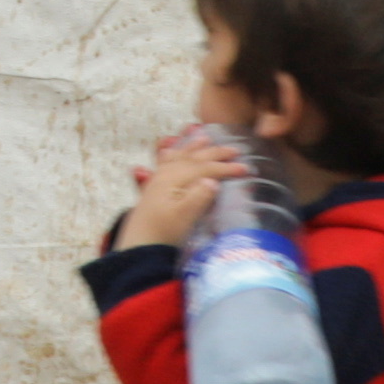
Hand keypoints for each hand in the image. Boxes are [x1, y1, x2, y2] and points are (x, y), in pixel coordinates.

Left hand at [123, 129, 237, 250]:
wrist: (138, 246)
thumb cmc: (163, 233)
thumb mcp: (184, 217)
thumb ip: (199, 197)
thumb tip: (213, 181)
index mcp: (175, 178)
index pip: (205, 168)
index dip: (226, 167)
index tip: (246, 168)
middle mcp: (166, 174)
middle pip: (194, 159)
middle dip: (215, 153)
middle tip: (235, 149)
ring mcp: (158, 180)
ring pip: (179, 157)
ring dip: (193, 147)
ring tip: (204, 137)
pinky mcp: (153, 189)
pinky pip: (164, 163)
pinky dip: (170, 154)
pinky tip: (168, 150)